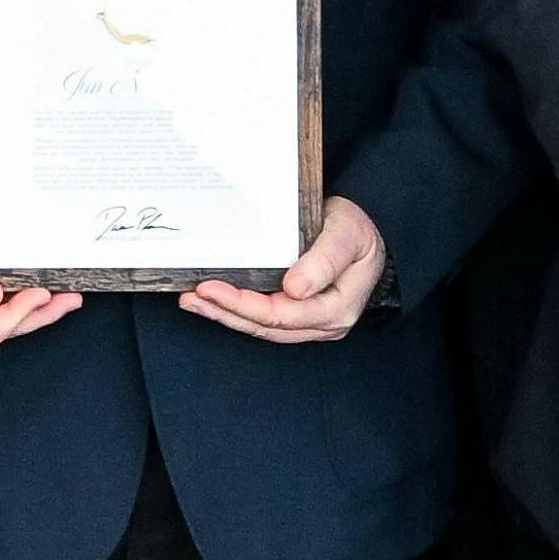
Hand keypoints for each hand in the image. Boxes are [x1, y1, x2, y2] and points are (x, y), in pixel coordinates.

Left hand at [177, 194, 388, 345]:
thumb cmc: (357, 231)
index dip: (244, 304)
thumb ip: (325, 259)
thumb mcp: (347, 234)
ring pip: (262, 327)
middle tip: (193, 296)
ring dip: (225, 315)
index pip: (284, 314)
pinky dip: (236, 311)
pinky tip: (213, 302)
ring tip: (194, 301)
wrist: (366, 235)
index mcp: (338, 307)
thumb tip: (295, 289)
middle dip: (226, 312)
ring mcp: (311, 324)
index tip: (213, 287)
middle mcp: (324, 323)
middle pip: (267, 326)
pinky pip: (264, 320)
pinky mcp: (298, 317)